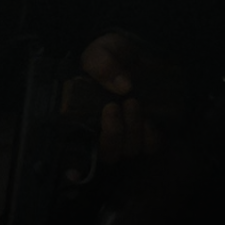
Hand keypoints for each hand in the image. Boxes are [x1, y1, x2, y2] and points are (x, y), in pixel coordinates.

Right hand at [63, 32, 188, 165]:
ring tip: (132, 103)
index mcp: (83, 118)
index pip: (75, 153)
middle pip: (106, 154)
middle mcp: (103, 133)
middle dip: (112, 134)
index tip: (74, 173)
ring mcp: (128, 136)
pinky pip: (151, 148)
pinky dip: (150, 137)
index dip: (74, 168)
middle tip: (114, 107)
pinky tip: (148, 120)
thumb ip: (102, 64)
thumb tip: (121, 85)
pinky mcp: (149, 134)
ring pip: (128, 150)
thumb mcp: (102, 50)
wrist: (141, 53)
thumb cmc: (114, 56)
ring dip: (131, 130)